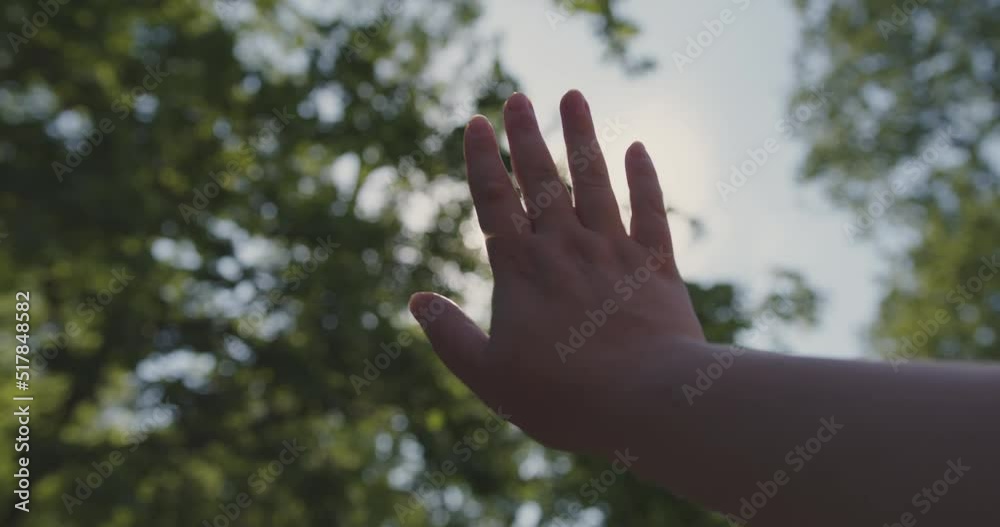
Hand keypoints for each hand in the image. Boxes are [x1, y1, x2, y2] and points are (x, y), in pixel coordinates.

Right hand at [410, 90, 703, 455]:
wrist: (648, 401)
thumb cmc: (563, 397)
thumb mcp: (489, 377)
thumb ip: (451, 337)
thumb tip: (416, 301)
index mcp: (521, 269)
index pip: (494, 200)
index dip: (482, 159)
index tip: (475, 121)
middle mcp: (566, 247)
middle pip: (542, 179)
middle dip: (526, 136)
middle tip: (517, 97)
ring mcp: (613, 251)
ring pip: (595, 180)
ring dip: (581, 137)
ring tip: (572, 96)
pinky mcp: (656, 266)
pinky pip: (650, 210)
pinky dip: (644, 178)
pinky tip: (637, 149)